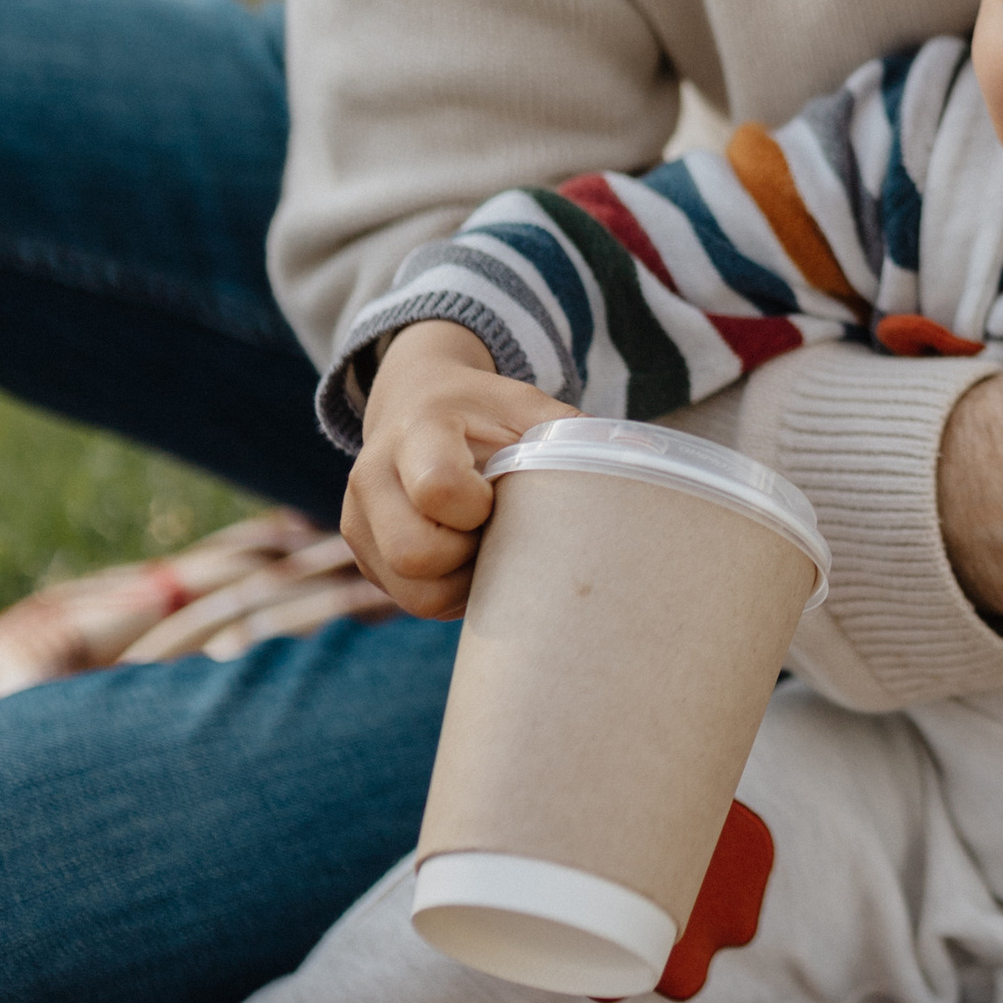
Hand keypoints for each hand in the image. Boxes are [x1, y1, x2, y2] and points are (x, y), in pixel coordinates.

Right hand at [339, 320, 573, 616]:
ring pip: (412, 594)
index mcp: (419, 431)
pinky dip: (446, 592)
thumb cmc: (486, 411)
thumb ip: (571, 433)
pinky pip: (409, 601)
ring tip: (484, 546)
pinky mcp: (361, 552)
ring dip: (460, 585)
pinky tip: (465, 558)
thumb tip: (644, 462)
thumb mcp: (527, 406)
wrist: (415, 401)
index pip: (438, 490)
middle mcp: (372, 475)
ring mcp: (358, 520)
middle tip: (493, 529)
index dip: (478, 507)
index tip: (497, 494)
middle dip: (467, 556)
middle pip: (416, 555)